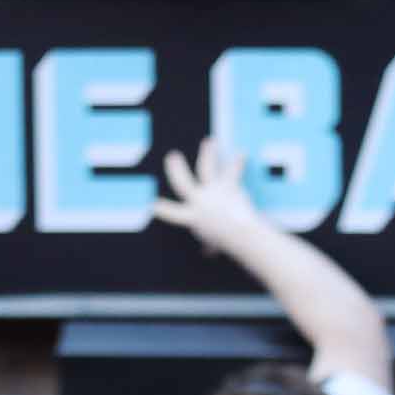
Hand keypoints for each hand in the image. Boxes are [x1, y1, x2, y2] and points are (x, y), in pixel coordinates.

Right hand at [151, 140, 268, 258]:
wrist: (240, 232)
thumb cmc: (229, 243)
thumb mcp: (215, 245)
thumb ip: (210, 246)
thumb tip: (208, 252)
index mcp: (191, 217)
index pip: (172, 213)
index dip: (162, 209)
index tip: (153, 204)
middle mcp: (198, 201)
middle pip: (182, 182)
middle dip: (176, 169)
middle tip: (172, 157)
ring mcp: (212, 191)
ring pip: (206, 168)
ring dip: (207, 154)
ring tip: (209, 142)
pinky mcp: (228, 187)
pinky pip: (233, 171)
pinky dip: (238, 162)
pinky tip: (241, 153)